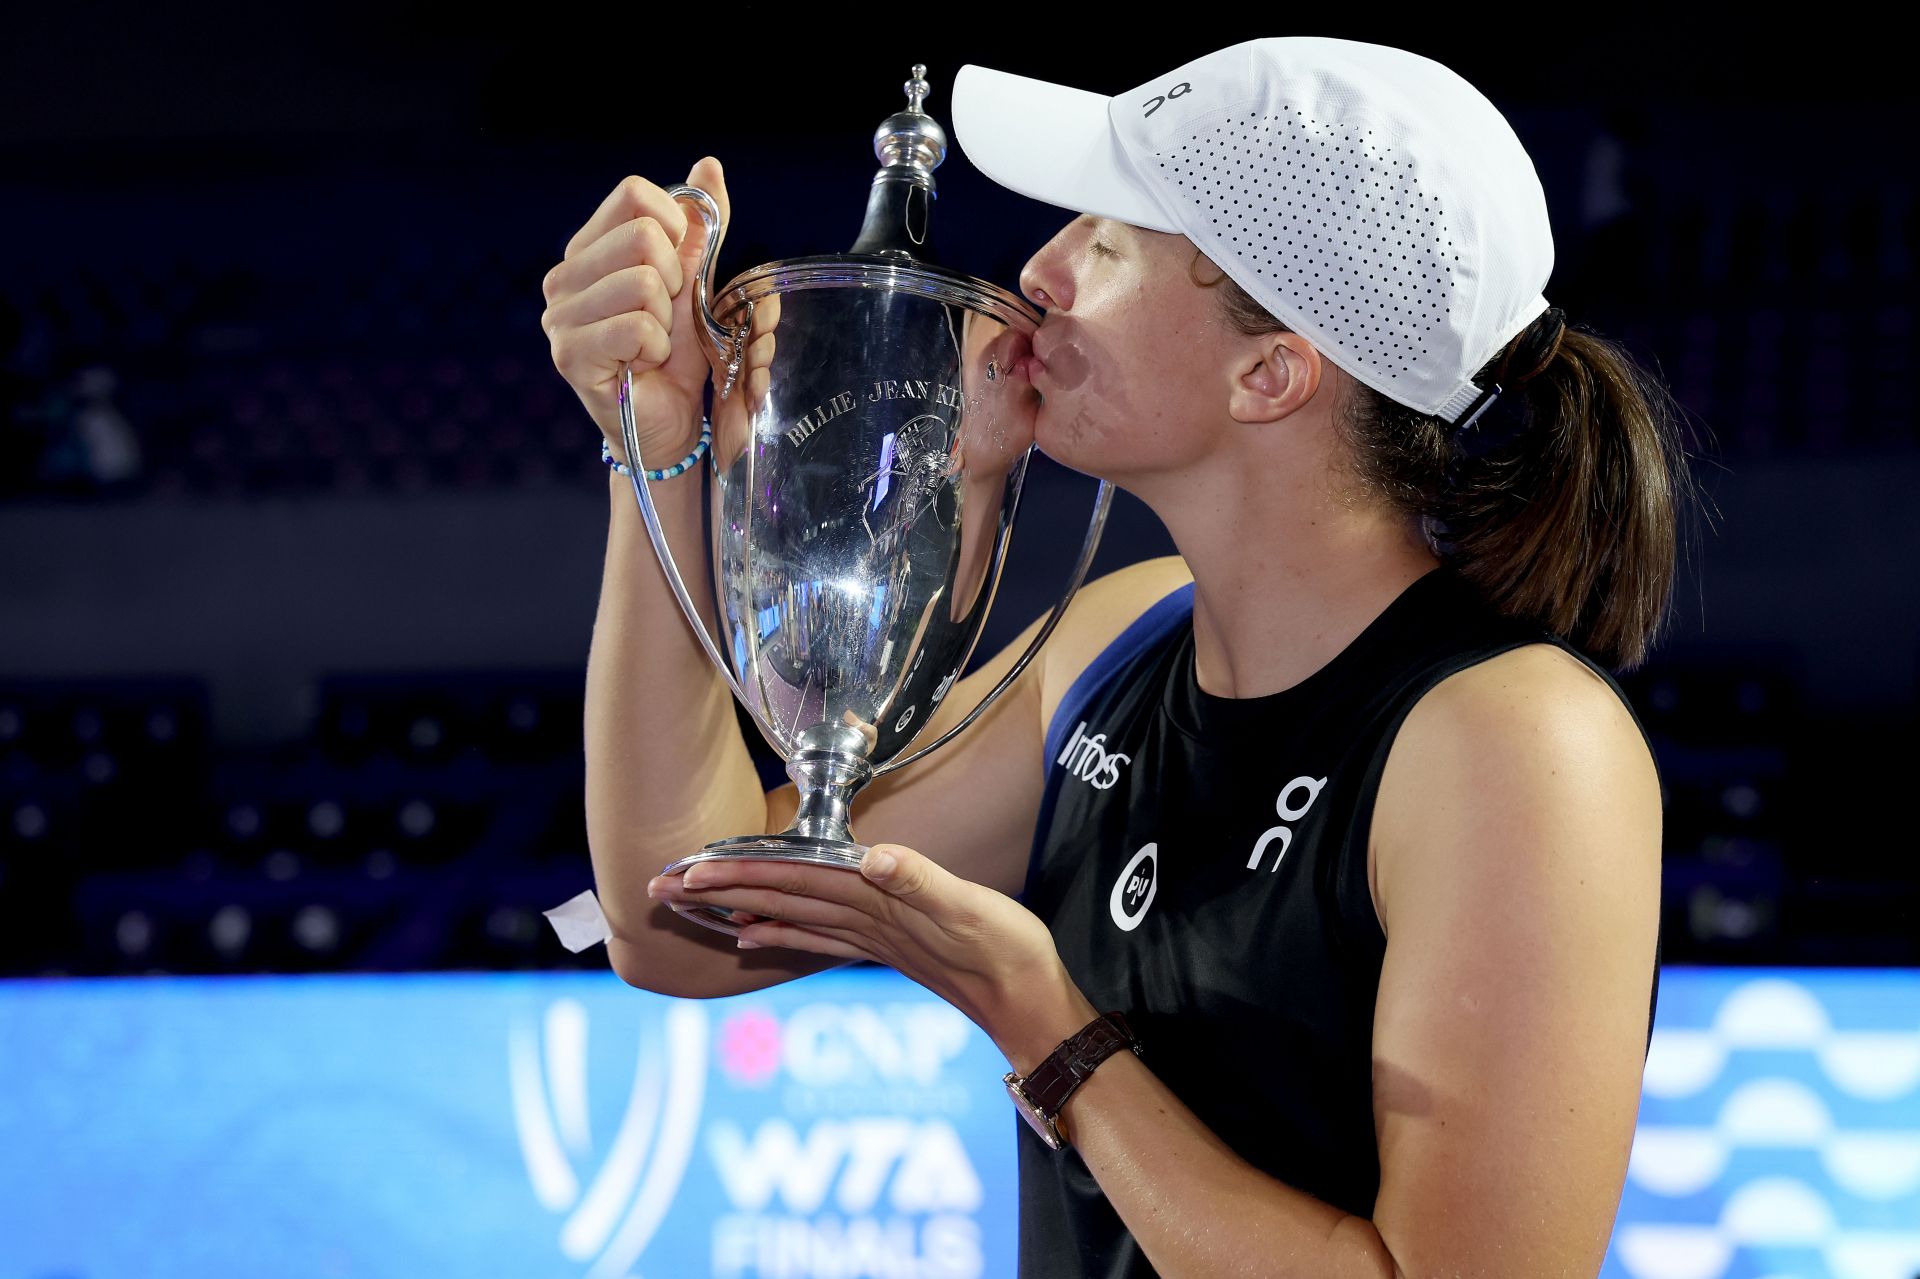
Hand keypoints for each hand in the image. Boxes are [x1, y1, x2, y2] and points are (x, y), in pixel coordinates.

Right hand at [540, 157, 733, 464]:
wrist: (667, 421)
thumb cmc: (673, 354)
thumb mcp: (694, 280)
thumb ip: (700, 225)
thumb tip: (708, 165)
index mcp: (588, 249)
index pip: (635, 195)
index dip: (673, 229)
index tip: (676, 271)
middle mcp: (563, 277)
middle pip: (643, 237)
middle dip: (674, 281)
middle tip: (663, 316)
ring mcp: (559, 316)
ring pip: (643, 283)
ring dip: (664, 321)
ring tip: (650, 344)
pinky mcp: (568, 354)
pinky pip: (636, 326)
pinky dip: (654, 349)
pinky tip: (640, 364)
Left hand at [646, 845, 1093, 1068]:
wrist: (1031, 1004)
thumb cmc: (1006, 952)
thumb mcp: (971, 907)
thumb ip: (922, 882)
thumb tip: (876, 858)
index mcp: (876, 903)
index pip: (793, 879)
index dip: (741, 871)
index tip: (688, 867)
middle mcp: (864, 922)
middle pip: (778, 898)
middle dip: (719, 889)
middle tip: (660, 886)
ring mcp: (872, 938)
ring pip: (791, 917)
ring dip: (739, 908)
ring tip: (691, 904)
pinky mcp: (887, 948)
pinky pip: (819, 938)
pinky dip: (781, 933)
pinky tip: (754, 937)